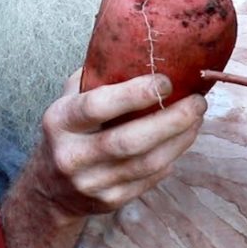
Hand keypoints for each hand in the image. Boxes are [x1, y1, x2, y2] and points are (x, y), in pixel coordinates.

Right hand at [24, 70, 205, 219]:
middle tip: (197, 102)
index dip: (134, 93)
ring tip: (196, 118)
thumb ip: (96, 76)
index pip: (97, 106)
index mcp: (60, 121)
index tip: (165, 81)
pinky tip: (181, 140)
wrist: (50, 188)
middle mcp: (72, 155)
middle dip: (171, 120)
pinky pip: (150, 179)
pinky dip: (171, 157)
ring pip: (146, 163)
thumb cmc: (68, 131)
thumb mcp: (68, 99)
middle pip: (129, 141)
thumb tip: (136, 46)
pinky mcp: (110, 201)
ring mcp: (91, 182)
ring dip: (180, 139)